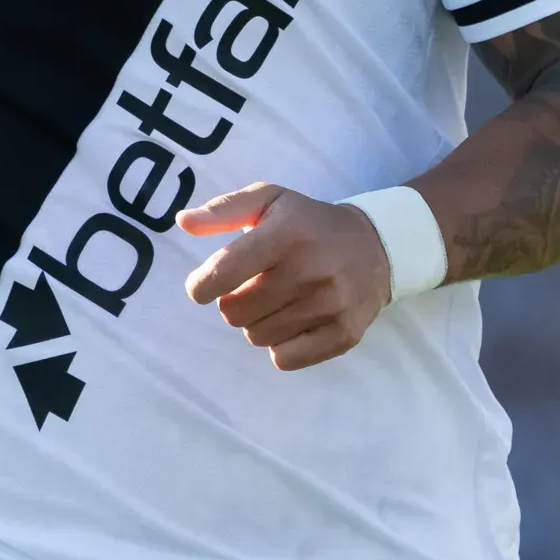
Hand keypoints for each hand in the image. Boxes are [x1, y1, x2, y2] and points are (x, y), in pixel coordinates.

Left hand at [178, 183, 394, 369]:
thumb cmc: (308, 223)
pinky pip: (284, 359)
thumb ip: (223, 210)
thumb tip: (183, 222)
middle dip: (234, 302)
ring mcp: (330, 305)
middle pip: (234, 313)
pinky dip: (281, 345)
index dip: (201, 285)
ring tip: (279, 299)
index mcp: (286, 233)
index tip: (204, 284)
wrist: (376, 246)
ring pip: (256, 336)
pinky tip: (295, 319)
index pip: (224, 272)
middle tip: (255, 286)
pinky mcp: (343, 334)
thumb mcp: (268, 200)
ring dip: (258, 321)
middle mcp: (310, 269)